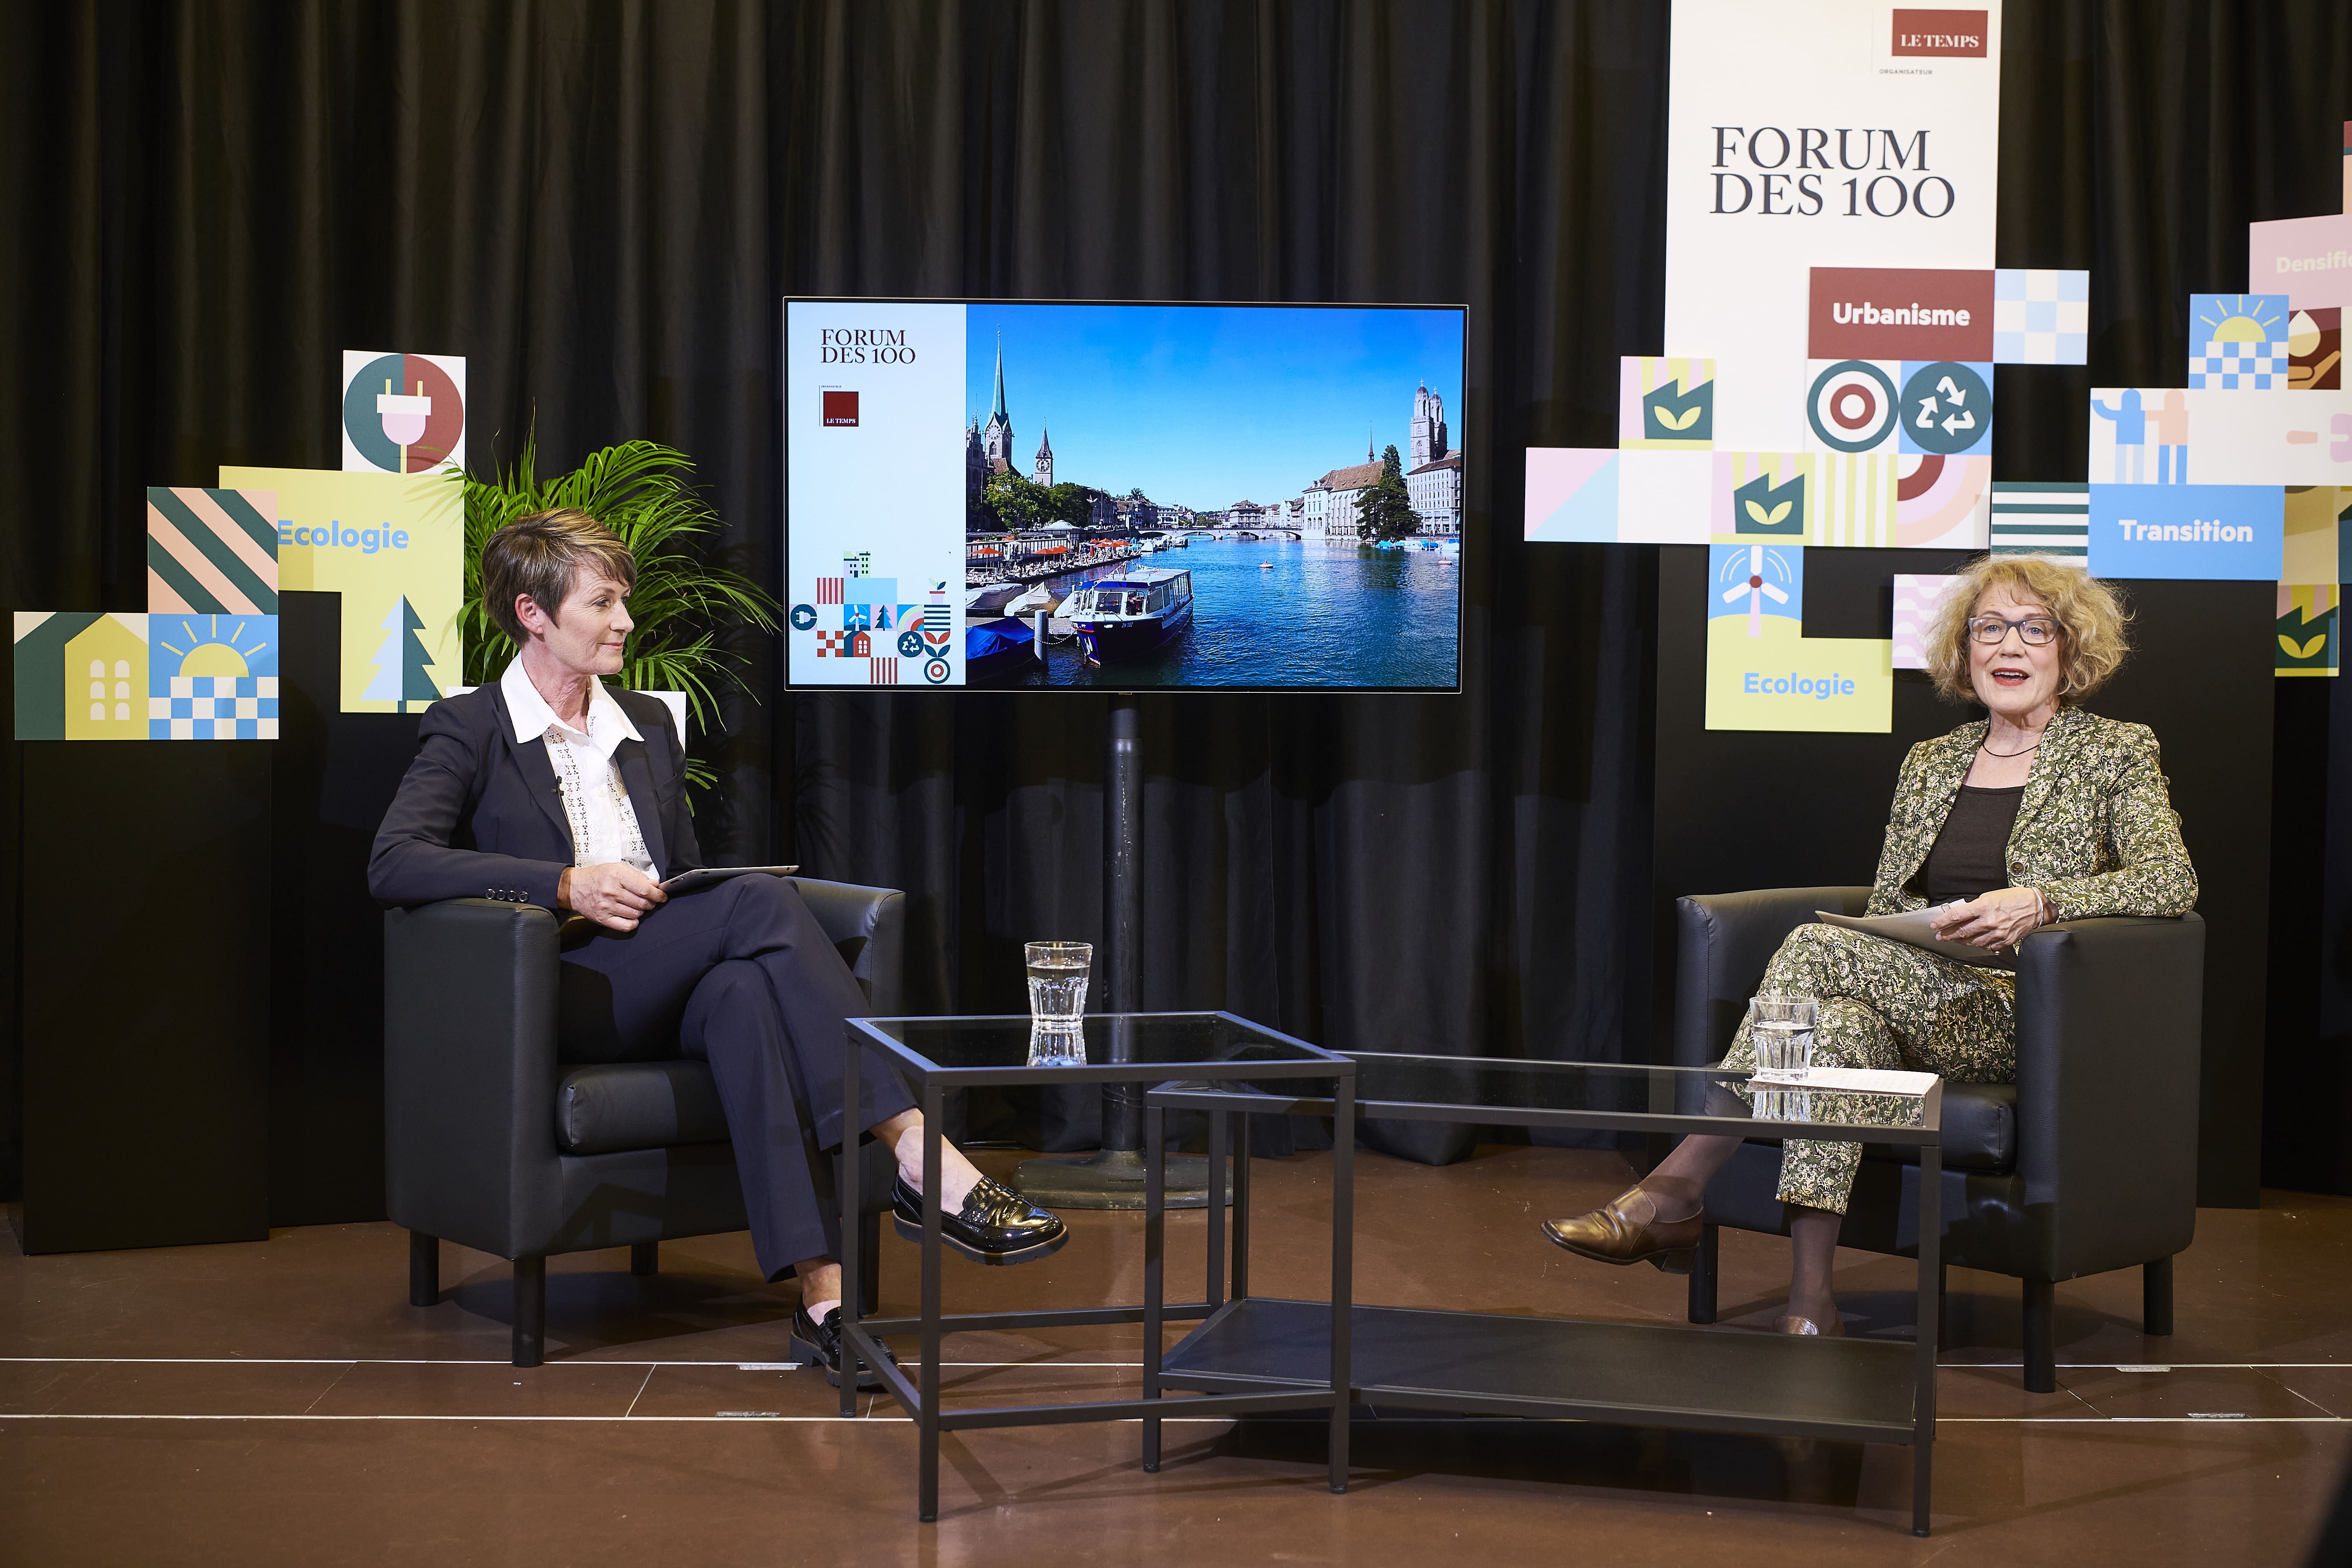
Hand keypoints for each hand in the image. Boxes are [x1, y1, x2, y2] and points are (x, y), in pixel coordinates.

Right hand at [558, 862, 666, 931]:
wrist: (573, 887)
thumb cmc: (596, 876)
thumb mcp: (616, 868)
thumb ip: (636, 875)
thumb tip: (654, 884)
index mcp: (616, 876)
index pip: (644, 889)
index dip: (657, 894)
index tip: (662, 895)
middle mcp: (611, 892)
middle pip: (642, 902)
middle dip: (651, 902)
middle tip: (651, 900)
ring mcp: (606, 906)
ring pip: (635, 914)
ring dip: (641, 911)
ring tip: (637, 905)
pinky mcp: (602, 918)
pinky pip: (625, 926)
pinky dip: (633, 923)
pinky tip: (632, 916)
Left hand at [1928, 887, 2045, 949]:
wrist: (2036, 906)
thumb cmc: (2013, 898)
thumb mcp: (1990, 896)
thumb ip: (1975, 906)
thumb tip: (1961, 914)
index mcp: (1983, 907)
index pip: (1956, 916)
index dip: (1943, 921)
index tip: (1935, 925)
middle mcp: (1989, 921)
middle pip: (1962, 931)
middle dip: (1947, 934)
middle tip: (1940, 936)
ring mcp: (1997, 933)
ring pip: (1972, 941)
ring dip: (1961, 941)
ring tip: (1954, 939)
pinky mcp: (2005, 941)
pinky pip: (1987, 946)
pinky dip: (1979, 945)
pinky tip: (1974, 942)